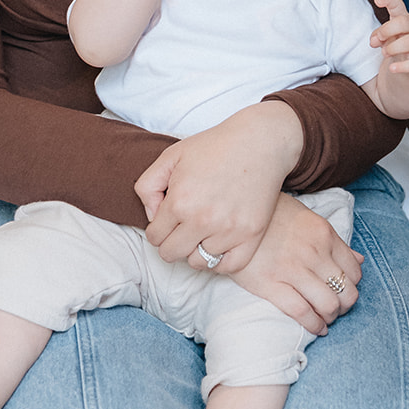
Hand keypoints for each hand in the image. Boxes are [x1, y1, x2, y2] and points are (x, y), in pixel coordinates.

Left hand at [136, 102, 301, 272]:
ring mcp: (229, 230)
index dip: (158, 228)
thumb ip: (148, 186)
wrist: (260, 142)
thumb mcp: (171, 156)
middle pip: (172, 254)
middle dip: (172, 241)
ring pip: (198, 262)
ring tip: (203, 230)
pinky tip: (219, 242)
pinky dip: (220, 260)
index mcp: (180, 201)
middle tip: (183, 226)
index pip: (154, 237)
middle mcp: (203, 220)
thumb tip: (152, 217)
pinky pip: (228, 266)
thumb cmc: (214, 146)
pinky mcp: (252, 235)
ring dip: (196, 249)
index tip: (169, 218)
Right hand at [230, 193, 363, 335]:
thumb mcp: (308, 218)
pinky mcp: (271, 285)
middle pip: (346, 291)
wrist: (235, 217)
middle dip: (346, 305)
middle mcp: (313, 253)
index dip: (353, 285)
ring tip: (326, 319)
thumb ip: (334, 240)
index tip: (345, 290)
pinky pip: (302, 313)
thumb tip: (359, 259)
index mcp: (324, 234)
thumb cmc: (272, 216)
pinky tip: (316, 328)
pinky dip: (314, 325)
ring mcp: (293, 270)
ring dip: (331, 317)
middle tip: (338, 308)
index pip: (354, 270)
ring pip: (328, 305)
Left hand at [367, 0, 408, 118]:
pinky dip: (402, 67)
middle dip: (387, 30)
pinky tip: (392, 68)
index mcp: (404, 19)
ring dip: (392, 48)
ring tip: (384, 54)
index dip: (388, 0)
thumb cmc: (400, 43)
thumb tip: (374, 41)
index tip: (377, 0)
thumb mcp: (389, 35)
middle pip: (403, 22)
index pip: (398, 5)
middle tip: (378, 40)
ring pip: (408, 42)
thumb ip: (379, 35)